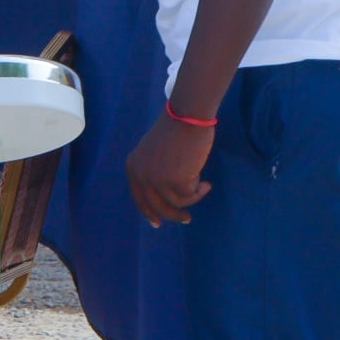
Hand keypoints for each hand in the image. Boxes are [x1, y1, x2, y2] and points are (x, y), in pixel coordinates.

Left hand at [126, 111, 214, 225]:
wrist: (188, 116)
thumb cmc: (176, 129)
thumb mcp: (155, 152)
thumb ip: (154, 171)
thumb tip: (165, 197)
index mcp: (134, 167)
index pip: (139, 197)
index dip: (148, 212)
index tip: (157, 223)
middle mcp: (142, 176)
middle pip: (156, 206)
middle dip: (172, 215)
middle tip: (186, 219)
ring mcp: (158, 180)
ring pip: (176, 203)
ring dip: (193, 198)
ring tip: (203, 186)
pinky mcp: (176, 181)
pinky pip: (190, 196)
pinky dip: (199, 191)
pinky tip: (205, 181)